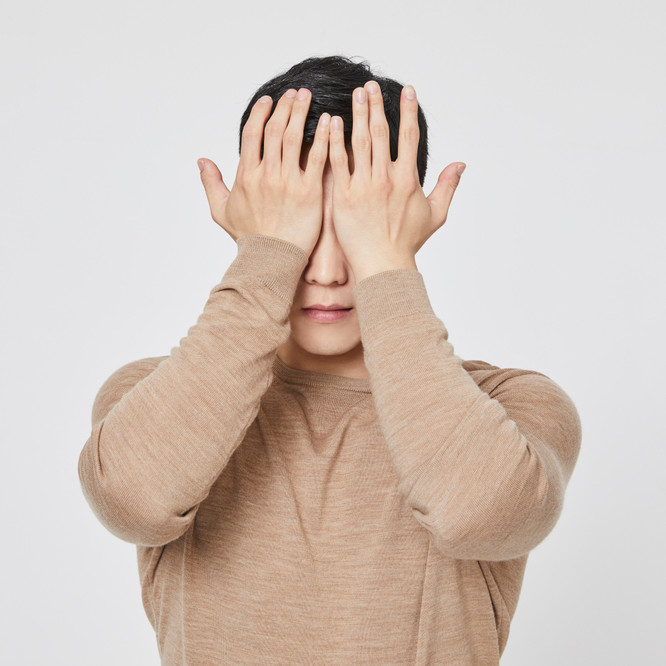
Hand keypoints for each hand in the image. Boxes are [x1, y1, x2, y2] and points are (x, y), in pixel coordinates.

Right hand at [197, 88, 330, 256]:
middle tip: (295, 93)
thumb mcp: (222, 212)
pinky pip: (317, 158)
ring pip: (294, 138)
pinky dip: (323, 137)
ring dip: (301, 113)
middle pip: (275, 130)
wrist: (272, 260)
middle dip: (285, 107)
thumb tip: (201, 161)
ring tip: (309, 98)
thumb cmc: (249, 238)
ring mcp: (288, 182)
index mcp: (246, 176)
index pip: (252, 134)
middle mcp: (266, 175)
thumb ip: (211, 184)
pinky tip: (330, 122)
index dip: (261, 113)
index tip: (269, 101)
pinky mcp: (309, 192)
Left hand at [328, 80, 465, 281]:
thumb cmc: (407, 243)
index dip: (408, 110)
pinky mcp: (344, 196)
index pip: (409, 136)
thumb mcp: (435, 215)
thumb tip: (460, 164)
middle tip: (370, 85)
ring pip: (360, 142)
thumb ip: (447, 187)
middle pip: (381, 132)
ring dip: (357, 115)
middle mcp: (386, 178)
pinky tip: (331, 123)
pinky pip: (338, 162)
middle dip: (376, 105)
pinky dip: (335, 141)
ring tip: (354, 95)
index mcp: (408, 180)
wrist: (382, 265)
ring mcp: (364, 186)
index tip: (406, 91)